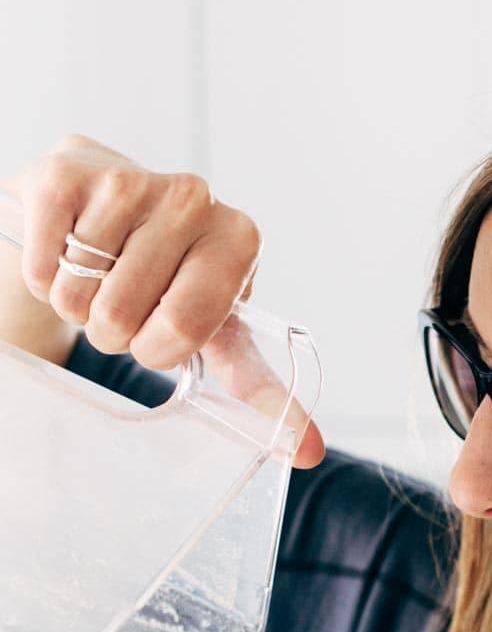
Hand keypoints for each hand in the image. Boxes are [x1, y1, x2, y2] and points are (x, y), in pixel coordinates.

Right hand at [5, 133, 324, 467]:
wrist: (103, 198)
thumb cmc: (168, 273)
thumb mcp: (217, 325)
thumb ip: (257, 385)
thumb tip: (307, 452)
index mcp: (239, 239)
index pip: (186, 327)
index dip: (158, 348)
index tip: (160, 333)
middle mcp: (192, 200)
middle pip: (123, 316)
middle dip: (116, 331)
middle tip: (126, 302)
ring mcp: (129, 182)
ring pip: (78, 297)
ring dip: (79, 307)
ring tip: (98, 276)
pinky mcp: (67, 179)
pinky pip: (43, 270)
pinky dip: (45, 279)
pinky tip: (67, 252)